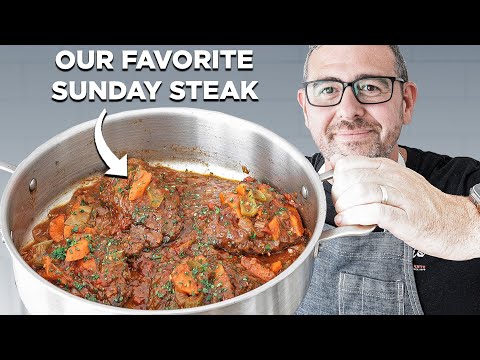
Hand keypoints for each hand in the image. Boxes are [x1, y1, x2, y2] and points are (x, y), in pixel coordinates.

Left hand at [331, 156, 478, 259]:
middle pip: (352, 177)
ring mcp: (402, 197)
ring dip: (344, 206)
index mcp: (389, 168)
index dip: (335, 178)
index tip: (333, 190)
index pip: (350, 163)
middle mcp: (395, 178)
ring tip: (342, 215)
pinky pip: (374, 211)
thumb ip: (365, 175)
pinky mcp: (406, 218)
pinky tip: (348, 222)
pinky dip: (355, 217)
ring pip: (361, 191)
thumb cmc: (420, 205)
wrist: (455, 223)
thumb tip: (336, 165)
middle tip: (338, 206)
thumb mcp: (392, 182)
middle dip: (337, 194)